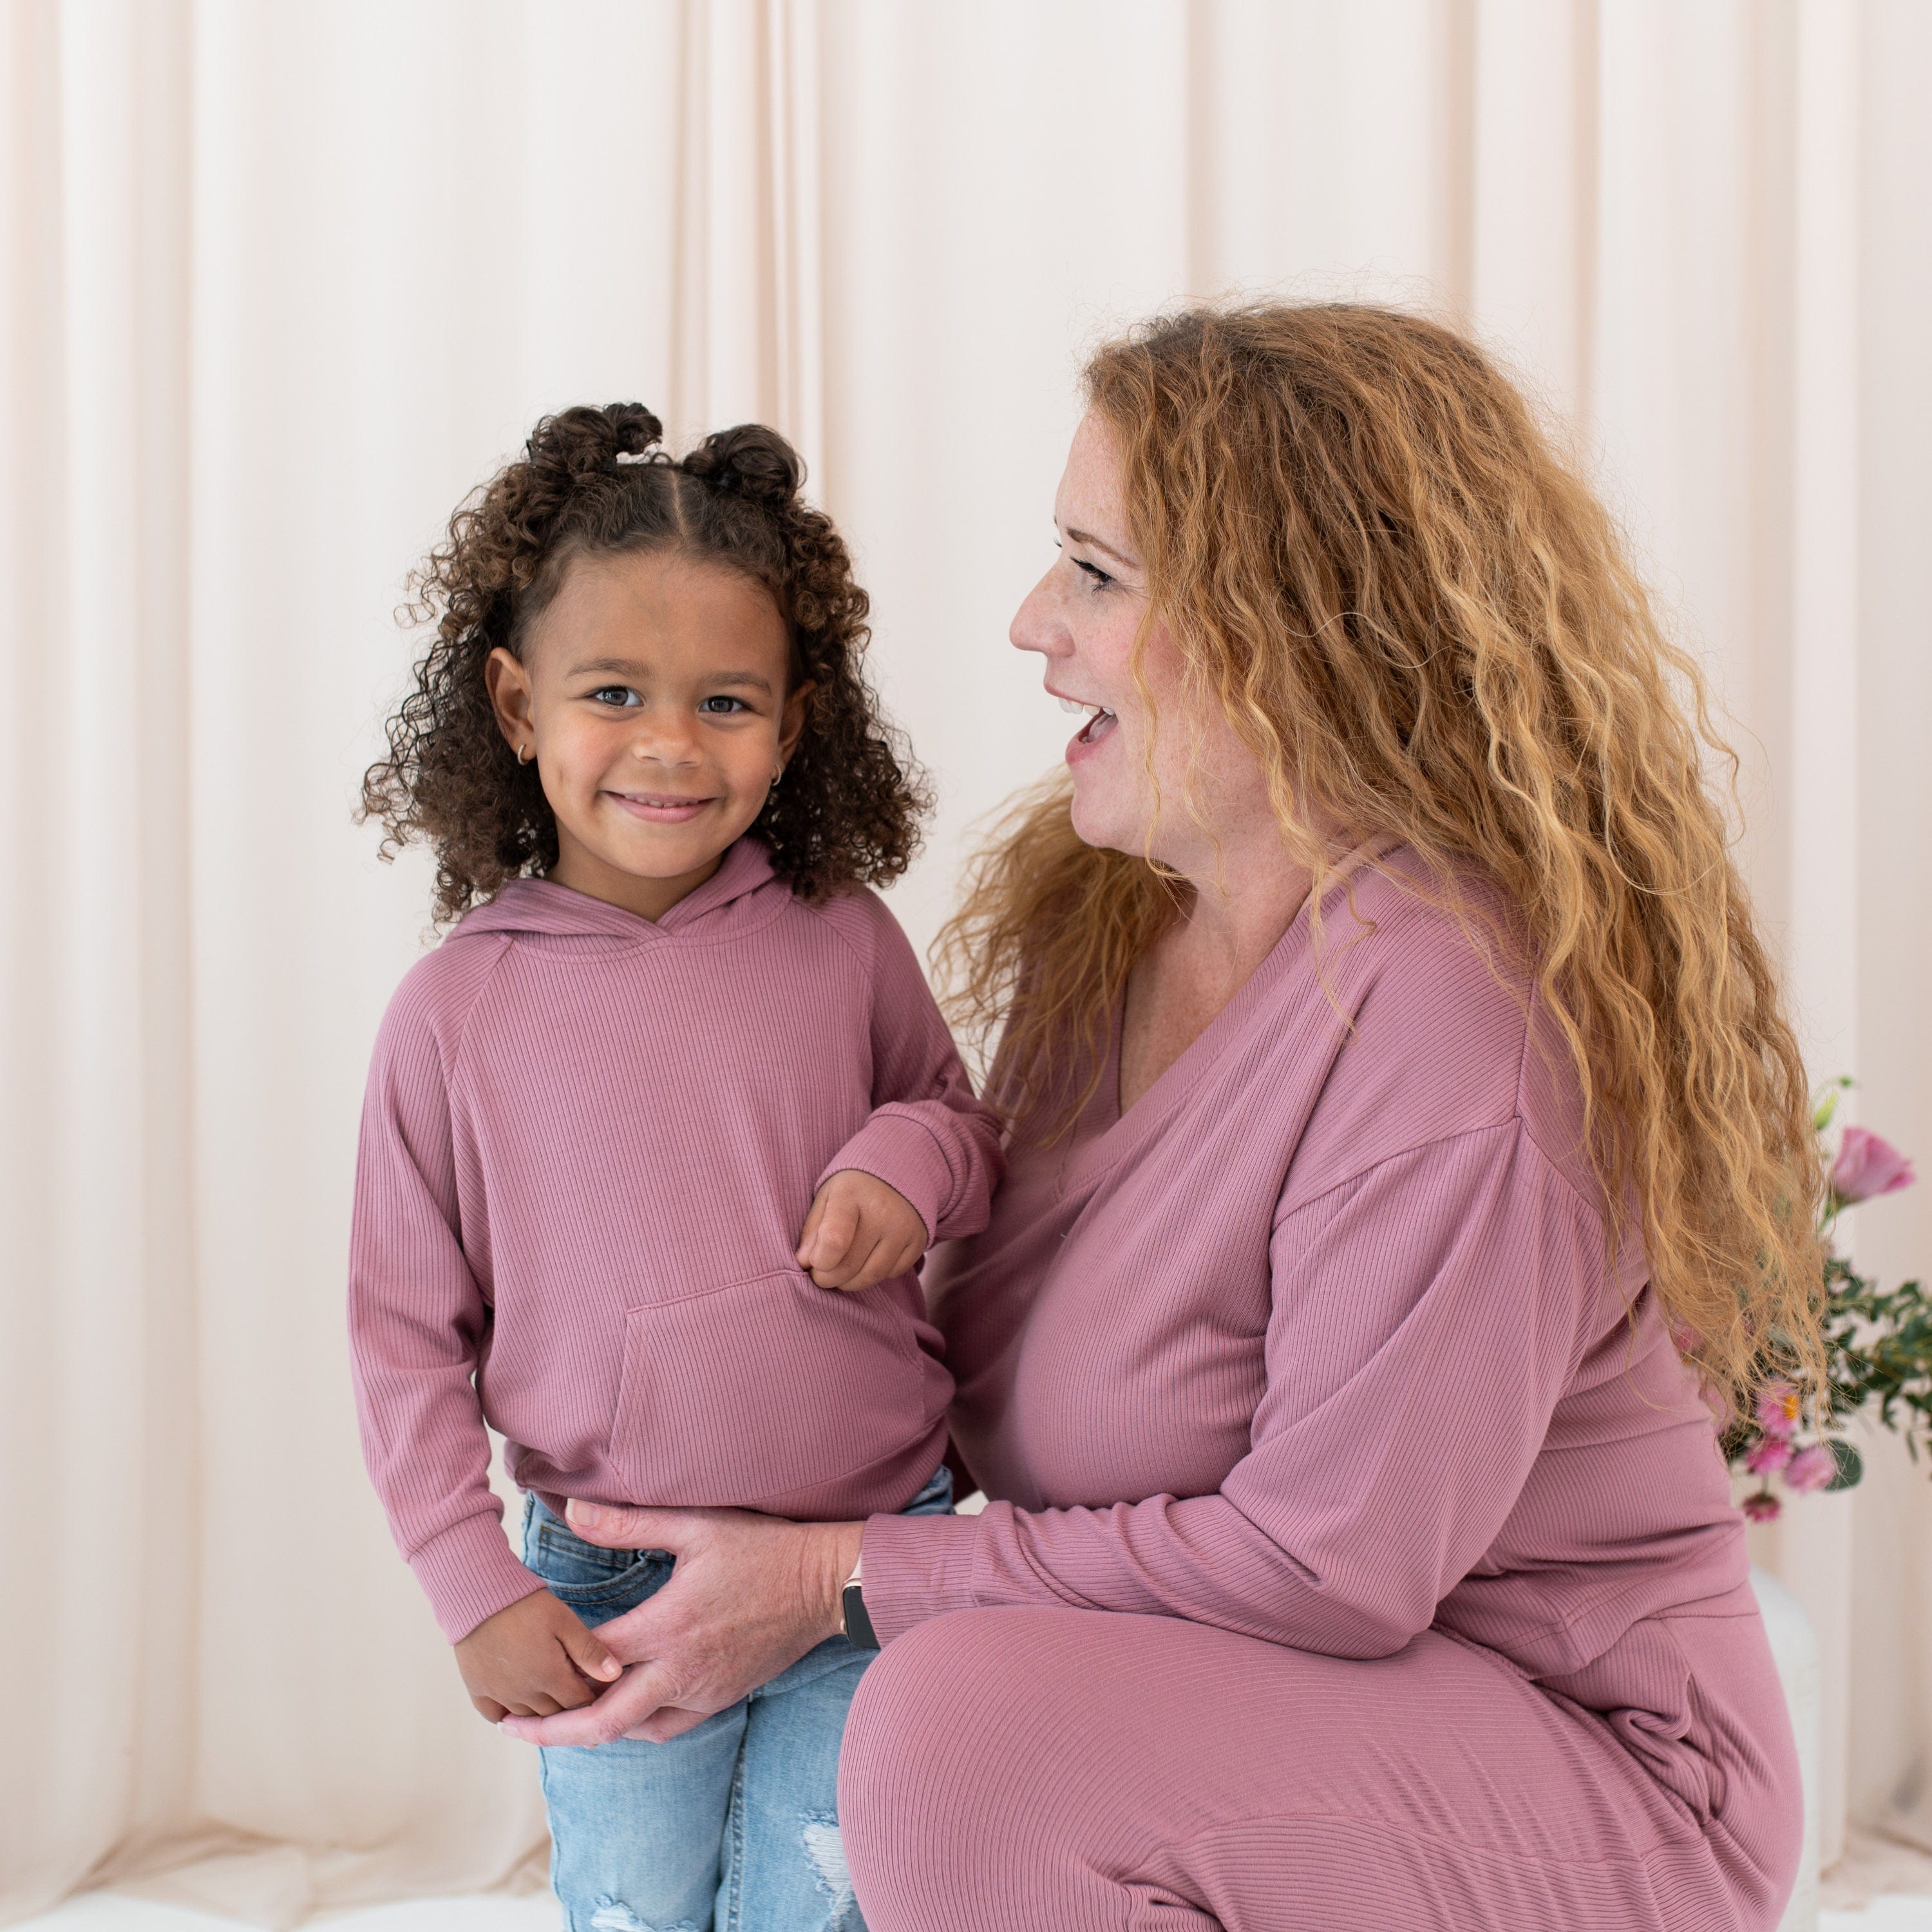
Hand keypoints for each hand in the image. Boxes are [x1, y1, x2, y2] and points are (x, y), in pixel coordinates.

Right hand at [453, 1588, 622, 1722]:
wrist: (480, 1595)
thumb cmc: (527, 1605)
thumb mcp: (565, 1621)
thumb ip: (590, 1651)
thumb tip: (615, 1675)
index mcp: (550, 1677)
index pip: (579, 1703)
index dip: (591, 1697)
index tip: (596, 1687)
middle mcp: (524, 1693)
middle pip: (555, 1714)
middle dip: (569, 1706)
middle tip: (575, 1691)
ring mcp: (499, 1694)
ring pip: (527, 1718)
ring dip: (541, 1712)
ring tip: (551, 1696)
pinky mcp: (477, 1690)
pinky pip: (495, 1716)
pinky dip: (507, 1715)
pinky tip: (517, 1705)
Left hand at [498, 1502, 863, 1747]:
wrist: (823, 1586)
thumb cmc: (762, 1549)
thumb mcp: (696, 1526)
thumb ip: (630, 1524)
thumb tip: (573, 1511)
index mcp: (669, 1626)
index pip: (593, 1659)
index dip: (553, 1662)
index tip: (521, 1659)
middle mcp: (681, 1670)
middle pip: (603, 1721)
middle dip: (551, 1730)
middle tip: (511, 1724)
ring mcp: (702, 1692)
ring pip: (633, 1730)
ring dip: (593, 1729)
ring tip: (558, 1716)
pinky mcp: (720, 1700)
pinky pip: (667, 1729)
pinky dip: (635, 1727)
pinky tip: (620, 1712)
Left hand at [796, 1169, 927, 1291]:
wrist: (898, 1170)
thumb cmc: (853, 1189)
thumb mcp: (826, 1197)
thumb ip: (812, 1230)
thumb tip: (804, 1263)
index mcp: (851, 1194)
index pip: (835, 1241)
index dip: (819, 1262)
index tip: (814, 1262)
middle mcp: (882, 1211)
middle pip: (850, 1265)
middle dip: (828, 1278)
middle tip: (821, 1275)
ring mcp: (904, 1227)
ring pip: (872, 1275)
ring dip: (849, 1283)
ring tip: (840, 1273)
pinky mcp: (918, 1241)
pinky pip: (892, 1273)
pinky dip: (874, 1275)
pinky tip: (866, 1261)